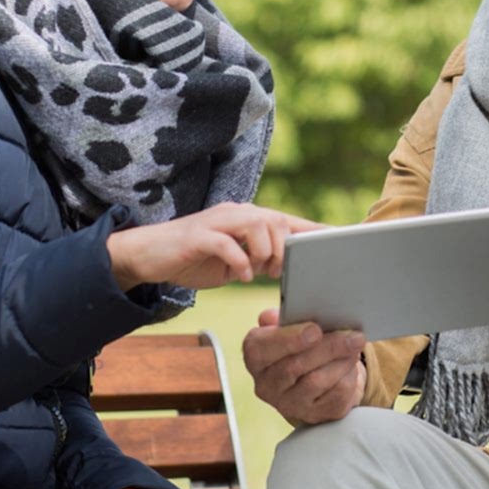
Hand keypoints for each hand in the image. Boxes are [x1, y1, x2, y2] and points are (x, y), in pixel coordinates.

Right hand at [106, 203, 324, 290]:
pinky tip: (241, 275)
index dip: (312, 229)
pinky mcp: (197, 236)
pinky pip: (227, 243)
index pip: (286, 220)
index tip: (340, 238)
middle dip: (285, 247)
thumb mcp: (232, 261)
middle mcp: (235, 213)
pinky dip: (240, 260)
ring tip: (260, 271)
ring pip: (257, 223)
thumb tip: (284, 269)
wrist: (148, 255)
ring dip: (265, 251)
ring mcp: (216, 221)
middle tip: (277, 271)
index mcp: (246, 219)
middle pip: (276, 219)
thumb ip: (257, 260)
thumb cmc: (194, 259)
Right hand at [244, 308, 365, 425]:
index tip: (315, 329)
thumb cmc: (300, 344)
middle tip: (352, 336)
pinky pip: (334, 397)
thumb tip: (273, 317)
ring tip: (355, 344)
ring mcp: (289, 404)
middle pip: (294, 367)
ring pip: (316, 382)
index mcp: (256, 358)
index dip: (289, 339)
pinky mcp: (313, 415)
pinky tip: (352, 365)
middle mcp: (267, 385)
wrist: (315, 373)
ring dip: (341, 361)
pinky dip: (348, 377)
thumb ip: (282, 318)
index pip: (262, 349)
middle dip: (327, 348)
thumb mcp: (289, 326)